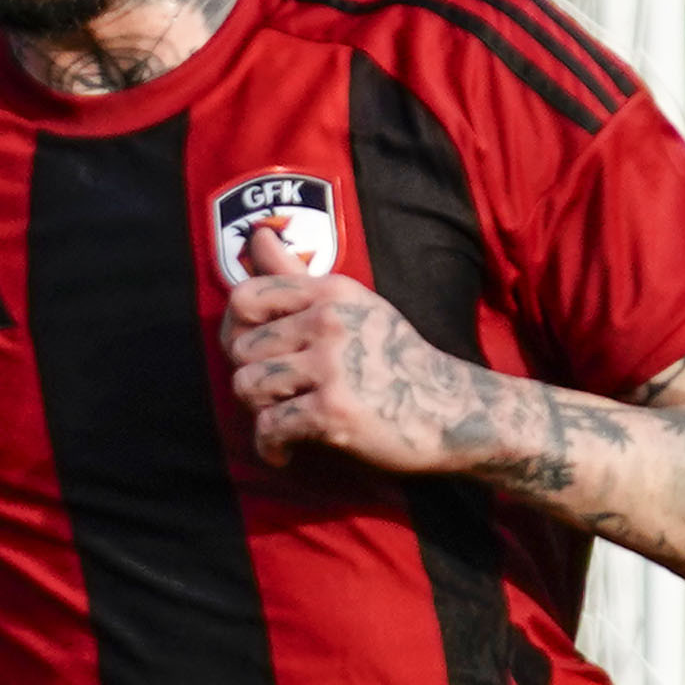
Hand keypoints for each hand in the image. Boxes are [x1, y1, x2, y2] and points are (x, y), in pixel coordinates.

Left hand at [222, 267, 520, 478]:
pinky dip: (270, 446)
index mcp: (330, 292)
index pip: (245, 297)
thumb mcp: (353, 305)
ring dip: (258, 411)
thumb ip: (297, 275)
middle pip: (241, 350)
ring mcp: (332, 366)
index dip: (234, 329)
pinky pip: (270, 427)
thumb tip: (258, 233)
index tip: (250, 353)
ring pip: (248, 387)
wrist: (450, 409)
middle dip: (251, 378)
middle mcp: (329, 321)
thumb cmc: (395, 358)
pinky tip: (285, 451)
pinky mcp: (334, 411)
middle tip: (275, 397)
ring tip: (281, 419)